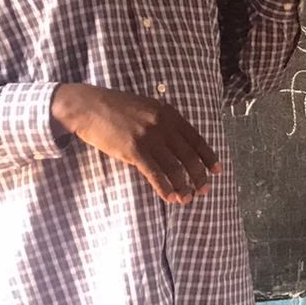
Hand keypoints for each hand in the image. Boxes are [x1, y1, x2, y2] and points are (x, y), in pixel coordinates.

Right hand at [51, 84, 218, 204]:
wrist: (88, 106)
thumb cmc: (117, 108)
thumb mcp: (148, 107)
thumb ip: (165, 122)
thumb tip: (179, 144)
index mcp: (170, 114)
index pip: (197, 139)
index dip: (209, 157)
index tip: (216, 171)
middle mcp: (163, 125)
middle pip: (190, 157)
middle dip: (199, 176)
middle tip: (203, 190)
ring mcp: (149, 138)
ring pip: (175, 168)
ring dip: (183, 187)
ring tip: (186, 198)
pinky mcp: (134, 150)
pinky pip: (156, 174)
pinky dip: (165, 188)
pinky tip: (170, 197)